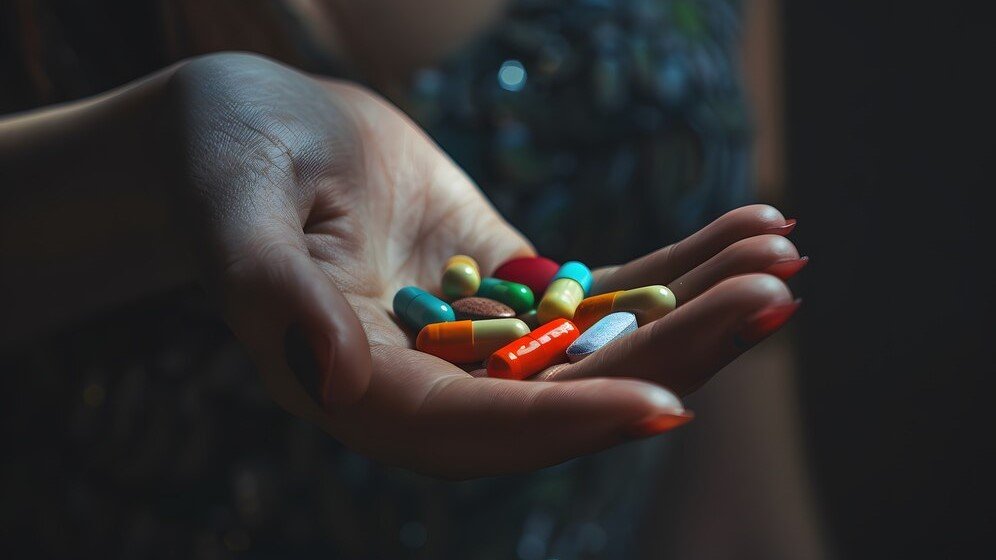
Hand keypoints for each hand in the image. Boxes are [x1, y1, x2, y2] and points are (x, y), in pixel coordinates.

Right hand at [168, 53, 800, 477]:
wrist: (254, 129)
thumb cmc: (223, 161)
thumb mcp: (235, 213)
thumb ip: (271, 294)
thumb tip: (332, 381)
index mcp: (362, 389)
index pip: (470, 429)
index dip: (561, 424)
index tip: (664, 406)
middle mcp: (433, 382)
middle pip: (566, 395)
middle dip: (671, 356)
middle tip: (770, 299)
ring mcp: (481, 337)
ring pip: (601, 347)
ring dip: (695, 311)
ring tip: (781, 257)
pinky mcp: (512, 286)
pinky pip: (603, 291)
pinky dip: (675, 269)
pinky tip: (749, 228)